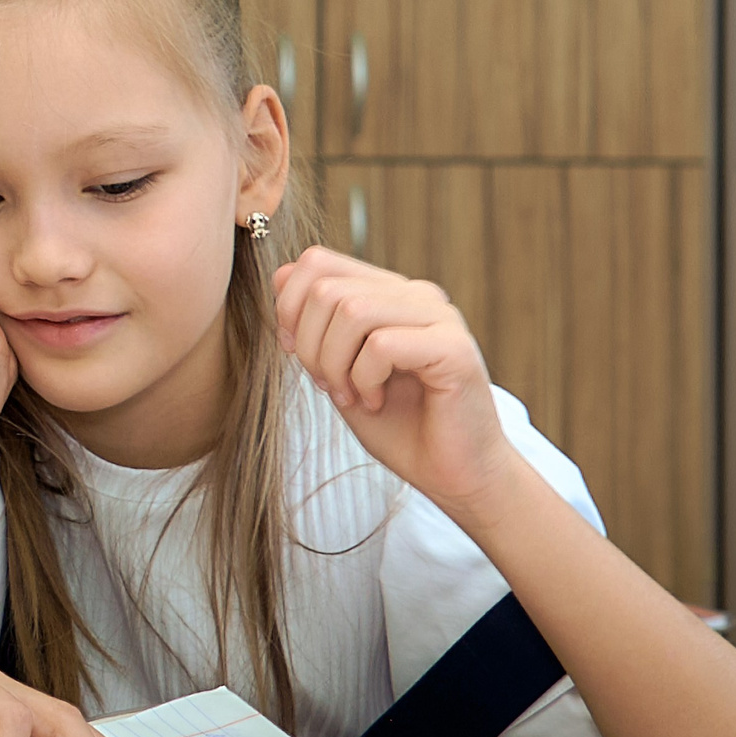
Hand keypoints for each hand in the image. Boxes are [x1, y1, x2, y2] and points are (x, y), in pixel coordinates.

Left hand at [272, 246, 522, 518]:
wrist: (452, 473)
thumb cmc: (399, 425)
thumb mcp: (339, 370)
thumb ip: (315, 326)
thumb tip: (281, 277)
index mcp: (388, 293)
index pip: (318, 263)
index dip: (289, 307)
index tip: (295, 353)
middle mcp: (416, 295)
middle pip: (327, 288)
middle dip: (310, 345)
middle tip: (327, 385)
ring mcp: (439, 316)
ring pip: (352, 310)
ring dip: (334, 363)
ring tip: (350, 395)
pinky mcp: (454, 347)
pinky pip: (382, 344)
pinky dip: (364, 379)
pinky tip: (376, 402)